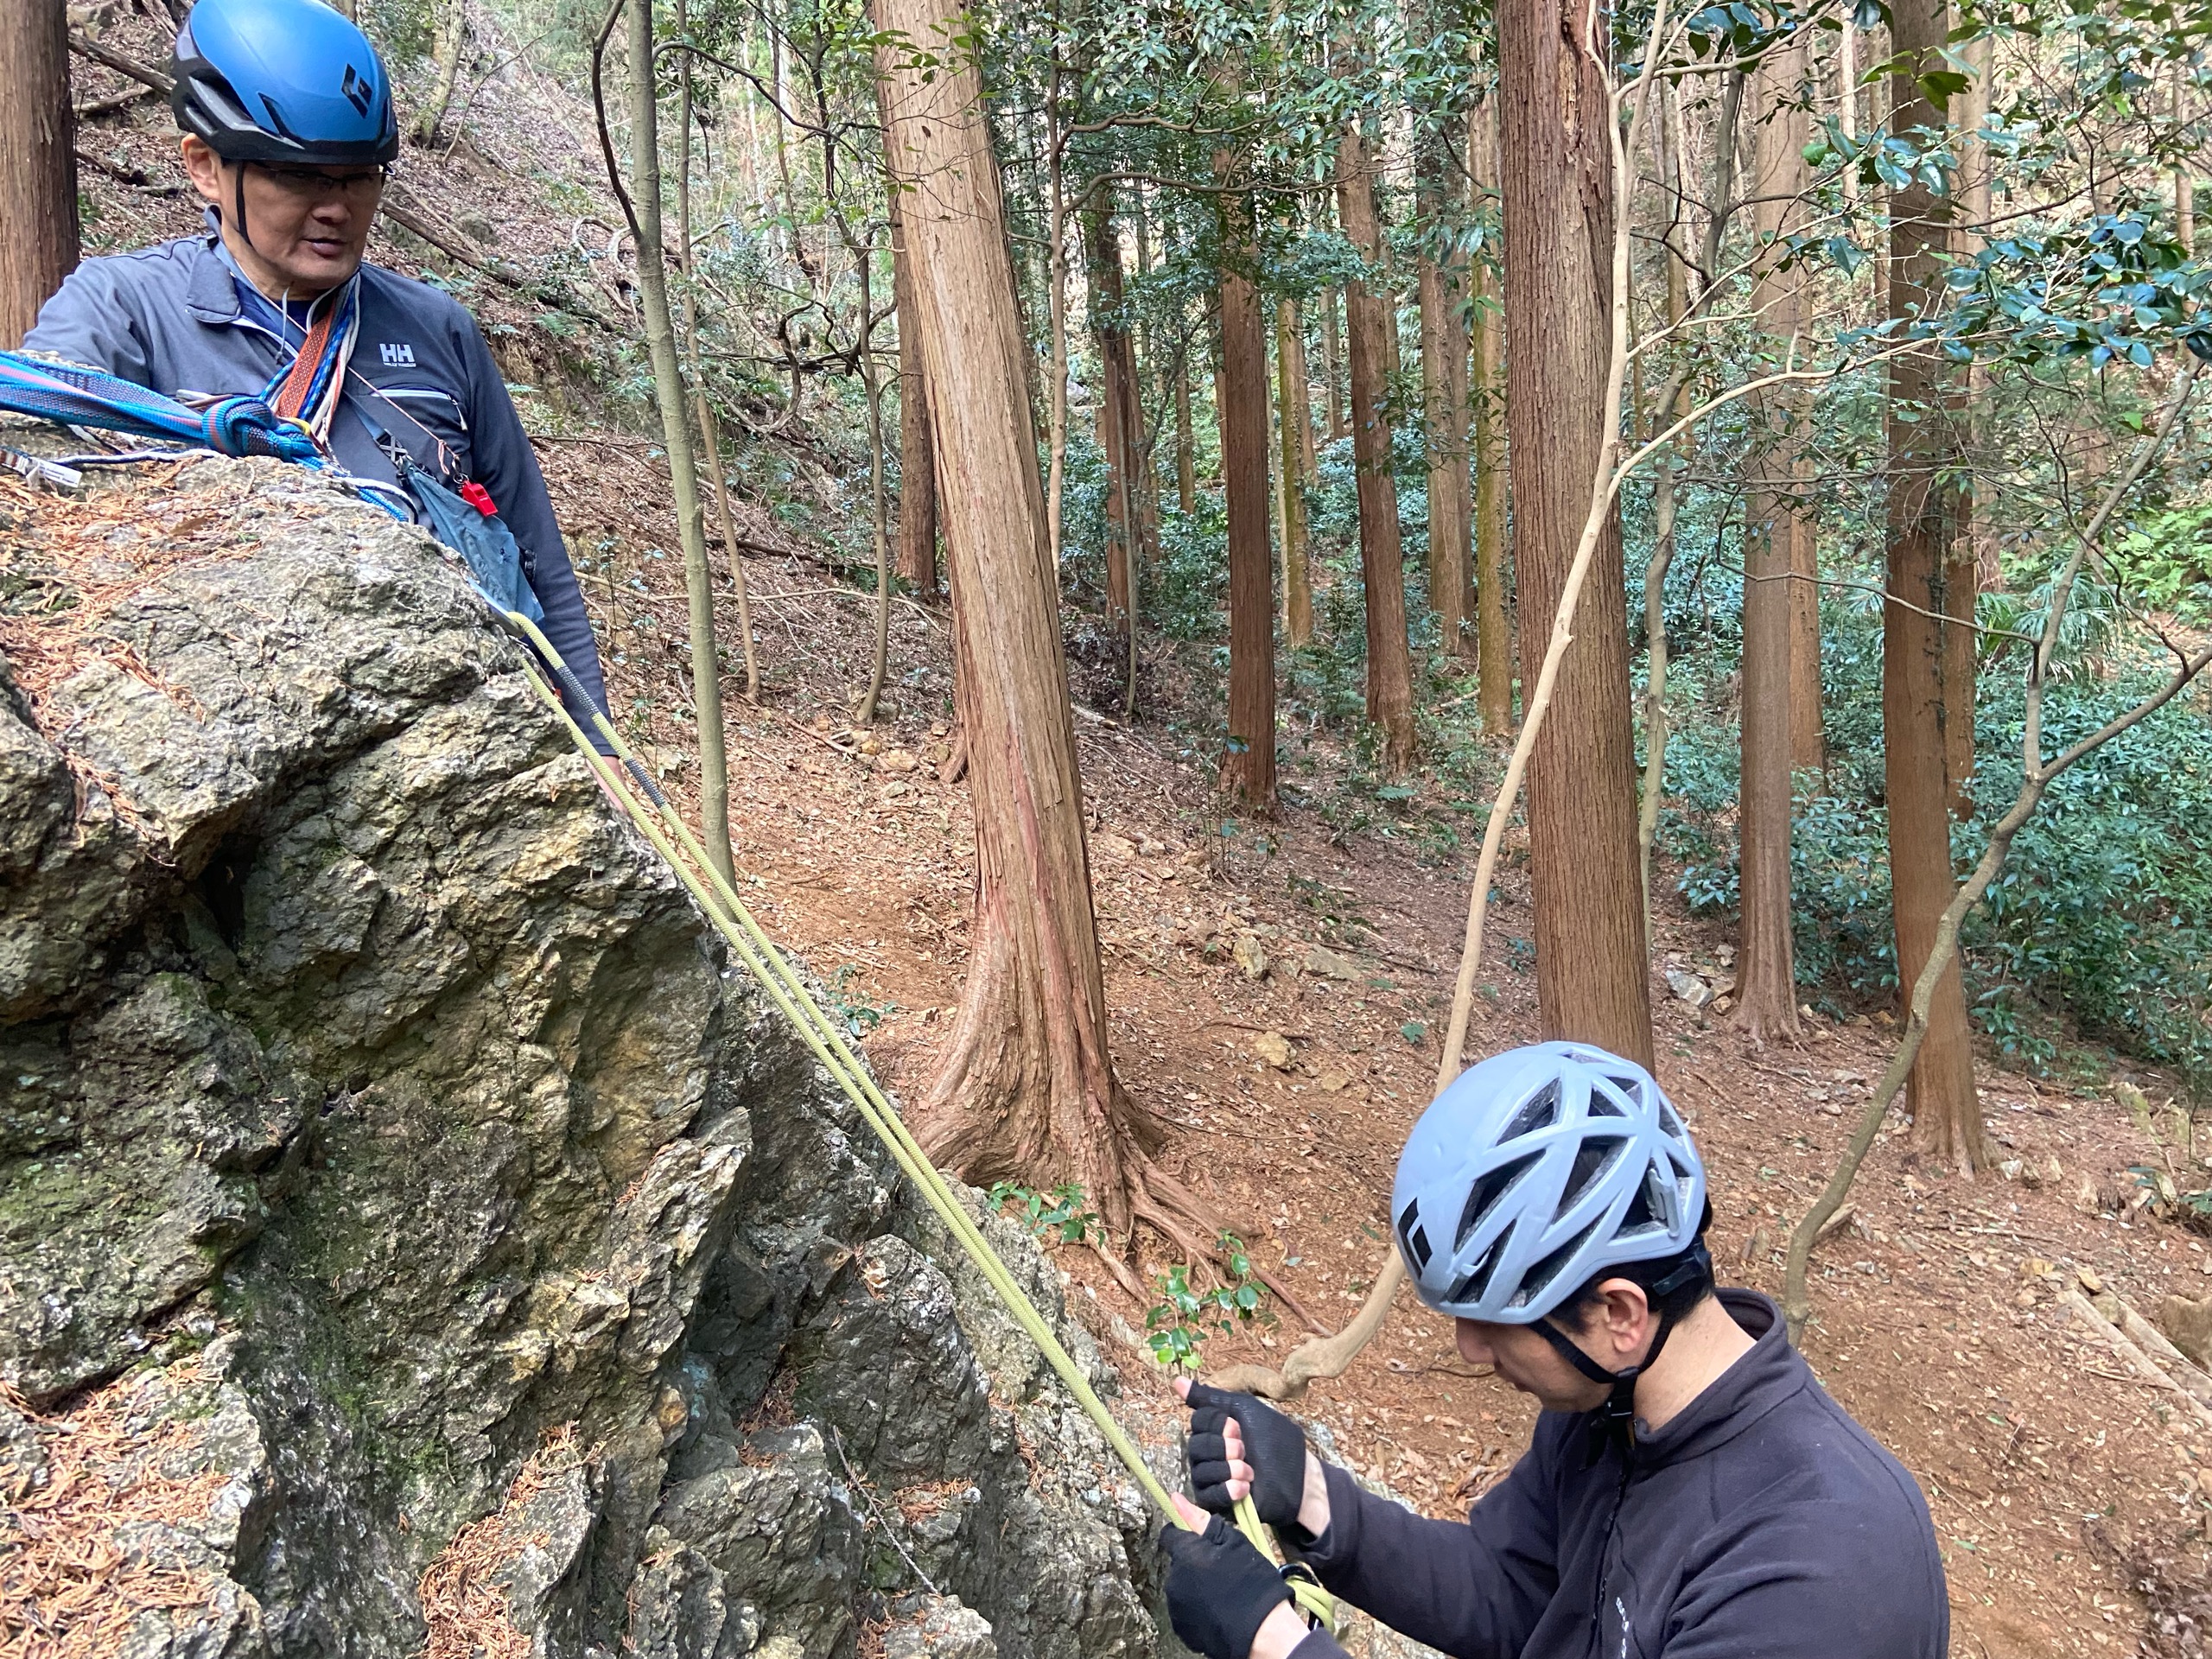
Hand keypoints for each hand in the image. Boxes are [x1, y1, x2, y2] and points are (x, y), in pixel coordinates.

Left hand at [1159, 1497, 1294, 1658]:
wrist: (1263, 1630)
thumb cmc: (1251, 1580)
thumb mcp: (1232, 1542)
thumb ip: (1199, 1520)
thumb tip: (1175, 1498)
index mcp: (1185, 1555)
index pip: (1170, 1535)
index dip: (1185, 1534)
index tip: (1202, 1541)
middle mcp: (1174, 1580)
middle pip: (1178, 1562)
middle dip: (1194, 1561)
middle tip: (1221, 1567)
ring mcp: (1176, 1607)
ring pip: (1181, 1585)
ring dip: (1194, 1584)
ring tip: (1222, 1590)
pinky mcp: (1183, 1628)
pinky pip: (1185, 1608)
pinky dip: (1197, 1605)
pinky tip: (1218, 1607)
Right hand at [1177, 1377, 1309, 1527]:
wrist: (1299, 1476)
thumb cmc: (1277, 1440)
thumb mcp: (1246, 1409)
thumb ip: (1212, 1397)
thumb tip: (1176, 1380)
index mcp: (1215, 1428)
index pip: (1197, 1421)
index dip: (1217, 1424)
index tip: (1238, 1427)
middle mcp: (1209, 1451)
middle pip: (1195, 1446)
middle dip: (1222, 1448)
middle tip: (1244, 1450)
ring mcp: (1211, 1477)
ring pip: (1199, 1471)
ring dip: (1228, 1469)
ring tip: (1250, 1472)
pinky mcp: (1217, 1501)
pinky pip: (1206, 1496)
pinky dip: (1225, 1489)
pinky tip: (1245, 1487)